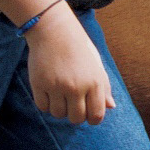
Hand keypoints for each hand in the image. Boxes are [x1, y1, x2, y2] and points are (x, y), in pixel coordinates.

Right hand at [21, 8, 114, 125]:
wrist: (55, 31)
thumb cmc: (79, 49)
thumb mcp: (96, 65)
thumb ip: (104, 88)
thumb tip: (111, 106)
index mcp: (94, 82)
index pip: (96, 115)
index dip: (93, 118)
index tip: (88, 113)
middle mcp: (76, 86)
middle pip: (76, 119)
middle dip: (75, 115)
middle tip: (72, 103)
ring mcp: (56, 86)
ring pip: (58, 114)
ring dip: (59, 108)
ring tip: (60, 94)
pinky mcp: (39, 83)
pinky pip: (42, 107)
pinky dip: (45, 103)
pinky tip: (49, 92)